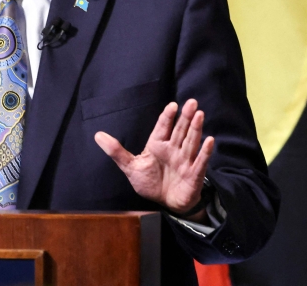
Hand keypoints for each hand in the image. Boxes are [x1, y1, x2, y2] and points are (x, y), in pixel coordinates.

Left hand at [94, 99, 214, 220]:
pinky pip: (200, 161)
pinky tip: (209, 140)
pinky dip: (205, 152)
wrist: (166, 203)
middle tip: (191, 102)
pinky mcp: (194, 174)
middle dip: (186, 117)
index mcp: (158, 145)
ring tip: (199, 114)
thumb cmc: (150, 182)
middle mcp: (173, 149)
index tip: (173, 105)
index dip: (168, 117)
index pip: (163, 127)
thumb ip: (116, 152)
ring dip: (196, 129)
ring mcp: (185, 161)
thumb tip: (97, 135)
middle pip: (180, 130)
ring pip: (191, 142)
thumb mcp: (130, 167)